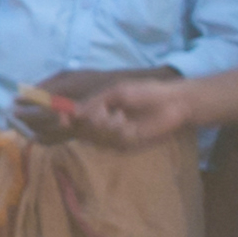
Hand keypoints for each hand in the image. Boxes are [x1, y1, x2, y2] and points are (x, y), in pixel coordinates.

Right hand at [41, 72, 193, 149]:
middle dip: (90, 120)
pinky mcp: (127, 144)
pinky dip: (119, 132)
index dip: (67, 117)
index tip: (63, 119)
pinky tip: (130, 125)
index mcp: (101, 105)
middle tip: (104, 112)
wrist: (174, 104)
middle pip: (84, 127)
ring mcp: (115, 134)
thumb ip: (95, 102)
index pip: (77, 115)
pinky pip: (113, 141)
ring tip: (122, 117)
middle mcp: (105, 121)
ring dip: (107, 125)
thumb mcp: (117, 92)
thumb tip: (74, 111)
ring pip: (97, 135)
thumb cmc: (146, 92)